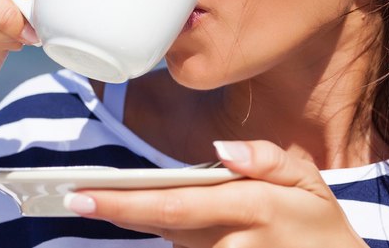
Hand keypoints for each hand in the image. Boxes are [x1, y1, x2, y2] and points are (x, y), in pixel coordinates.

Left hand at [66, 140, 368, 247]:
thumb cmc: (318, 224)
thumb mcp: (309, 182)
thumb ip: (267, 159)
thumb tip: (224, 150)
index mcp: (254, 209)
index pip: (176, 206)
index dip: (126, 203)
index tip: (83, 195)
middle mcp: (234, 243)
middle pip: (163, 226)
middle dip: (115, 212)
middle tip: (71, 198)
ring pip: (172, 240)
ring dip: (139, 220)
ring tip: (99, 196)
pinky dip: (167, 234)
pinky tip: (135, 214)